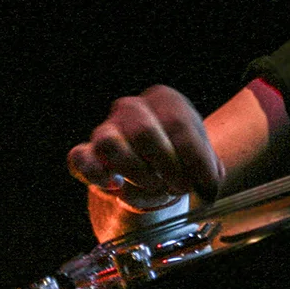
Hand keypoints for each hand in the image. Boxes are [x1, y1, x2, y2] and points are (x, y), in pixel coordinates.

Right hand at [67, 85, 224, 208]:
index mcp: (166, 101)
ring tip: (155, 187)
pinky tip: (116, 186)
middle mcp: (133, 108)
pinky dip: (96, 175)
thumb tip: (207, 188)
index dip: (194, 160)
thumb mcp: (205, 164)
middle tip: (179, 187)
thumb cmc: (183, 162)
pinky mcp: (86, 153)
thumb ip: (209, 174)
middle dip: (166, 167)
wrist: (156, 175)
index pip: (178, 124)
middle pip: (143, 131)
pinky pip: (80, 159)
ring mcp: (106, 129)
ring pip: (109, 143)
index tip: (205, 185)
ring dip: (135, 173)